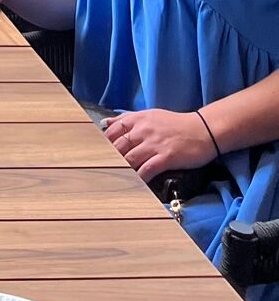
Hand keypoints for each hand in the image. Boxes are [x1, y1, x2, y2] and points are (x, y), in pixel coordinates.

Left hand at [102, 107, 217, 179]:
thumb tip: (106, 123)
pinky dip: (138, 178)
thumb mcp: (151, 115)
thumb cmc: (176, 124)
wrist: (203, 130)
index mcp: (138, 119)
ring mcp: (154, 144)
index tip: (98, 152)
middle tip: (101, 169)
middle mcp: (143, 130)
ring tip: (113, 179)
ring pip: (130, 158)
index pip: (113, 129)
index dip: (103, 142)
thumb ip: (129, 120)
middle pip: (118, 145)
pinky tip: (133, 184)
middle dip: (109, 157)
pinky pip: (147, 169)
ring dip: (121, 169)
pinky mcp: (165, 157)